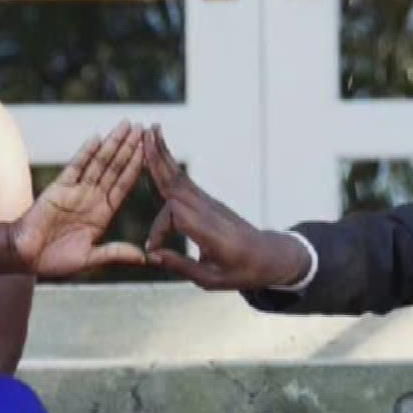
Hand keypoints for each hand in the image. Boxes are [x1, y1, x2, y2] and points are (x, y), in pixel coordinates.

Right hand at [9, 121, 147, 278]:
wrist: (25, 257)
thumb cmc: (54, 261)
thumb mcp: (90, 258)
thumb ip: (115, 253)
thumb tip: (144, 258)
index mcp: (102, 214)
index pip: (123, 186)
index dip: (136, 168)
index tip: (150, 152)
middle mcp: (91, 198)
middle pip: (114, 168)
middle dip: (128, 149)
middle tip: (142, 128)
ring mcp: (76, 191)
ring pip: (98, 163)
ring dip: (112, 144)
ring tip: (126, 126)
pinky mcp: (59, 188)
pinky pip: (75, 167)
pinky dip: (86, 152)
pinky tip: (98, 138)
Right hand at [141, 126, 311, 290]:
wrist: (269, 256)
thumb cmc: (242, 271)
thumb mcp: (211, 279)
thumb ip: (181, 266)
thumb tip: (152, 255)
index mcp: (212, 231)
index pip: (175, 216)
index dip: (159, 229)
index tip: (153, 249)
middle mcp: (209, 211)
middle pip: (177, 183)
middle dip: (159, 160)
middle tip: (143, 136)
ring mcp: (209, 204)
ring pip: (180, 177)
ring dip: (163, 155)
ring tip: (149, 132)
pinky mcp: (207, 202)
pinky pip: (184, 182)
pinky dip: (170, 167)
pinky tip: (160, 154)